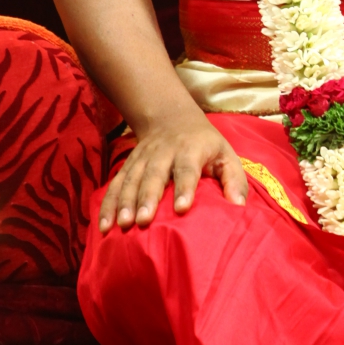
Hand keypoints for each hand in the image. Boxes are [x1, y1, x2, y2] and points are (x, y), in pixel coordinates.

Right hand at [99, 117, 247, 231]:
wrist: (172, 118)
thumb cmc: (205, 145)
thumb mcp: (226, 154)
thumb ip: (234, 179)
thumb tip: (238, 207)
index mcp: (191, 149)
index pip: (187, 168)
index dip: (185, 187)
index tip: (182, 208)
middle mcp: (163, 152)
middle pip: (154, 175)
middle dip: (147, 198)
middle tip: (142, 221)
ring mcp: (142, 159)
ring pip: (131, 180)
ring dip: (124, 202)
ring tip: (122, 225)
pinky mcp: (128, 166)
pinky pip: (115, 185)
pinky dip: (107, 205)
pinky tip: (104, 226)